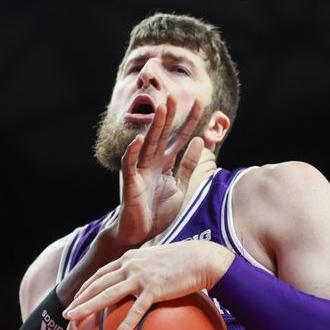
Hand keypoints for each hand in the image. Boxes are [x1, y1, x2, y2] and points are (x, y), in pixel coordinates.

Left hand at [63, 241, 233, 329]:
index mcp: (130, 259)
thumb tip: (144, 287)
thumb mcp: (160, 263)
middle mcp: (130, 266)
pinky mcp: (153, 289)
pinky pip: (136, 311)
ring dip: (87, 308)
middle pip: (98, 284)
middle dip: (79, 299)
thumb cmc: (185, 262)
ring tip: (73, 320)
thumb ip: (147, 272)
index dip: (87, 285)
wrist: (202, 258)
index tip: (77, 297)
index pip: (102, 273)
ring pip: (107, 295)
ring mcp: (140, 277)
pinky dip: (124, 325)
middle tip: (66, 314)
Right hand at [113, 94, 204, 245]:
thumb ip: (189, 166)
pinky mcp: (129, 182)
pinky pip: (130, 163)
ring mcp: (139, 171)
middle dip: (170, 116)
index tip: (199, 104)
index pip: (179, 138)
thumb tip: (199, 141)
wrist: (141, 234)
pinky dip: (133, 151)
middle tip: (176, 95)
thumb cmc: (158, 212)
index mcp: (164, 163)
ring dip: (154, 126)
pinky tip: (140, 138)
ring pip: (147, 144)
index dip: (189, 122)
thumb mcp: (180, 187)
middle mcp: (151, 163)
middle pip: (162, 135)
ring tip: (161, 109)